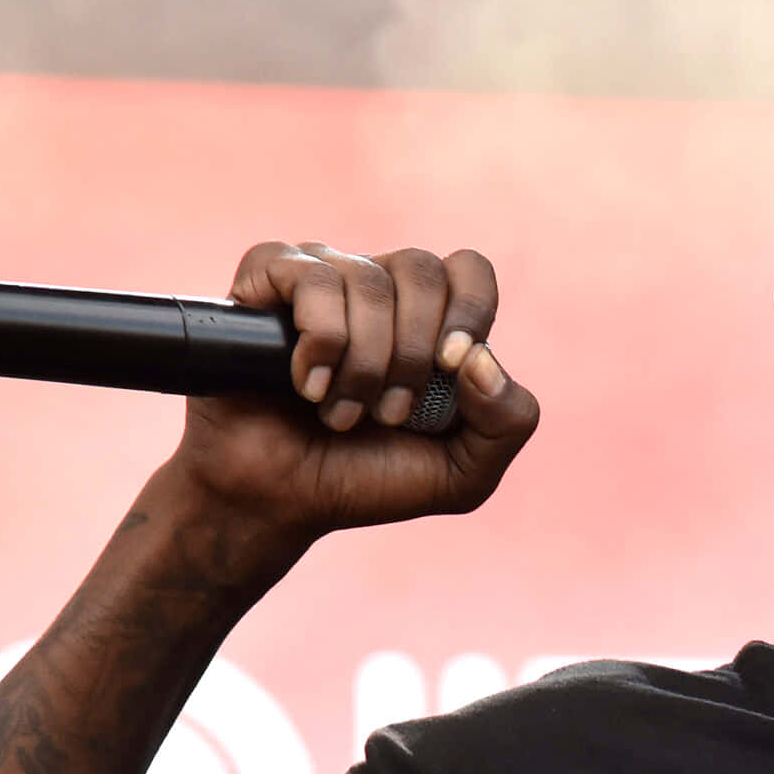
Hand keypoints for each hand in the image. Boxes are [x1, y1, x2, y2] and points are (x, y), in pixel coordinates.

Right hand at [160, 240, 540, 549]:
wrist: (277, 502)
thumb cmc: (364, 481)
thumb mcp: (463, 474)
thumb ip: (508, 422)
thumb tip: (482, 357)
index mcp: (429, 319)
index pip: (470, 271)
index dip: (469, 311)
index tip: (449, 367)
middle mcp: (377, 287)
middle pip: (422, 270)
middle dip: (413, 355)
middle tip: (389, 412)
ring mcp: (321, 277)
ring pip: (369, 281)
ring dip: (364, 366)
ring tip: (342, 414)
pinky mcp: (265, 279)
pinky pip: (313, 279)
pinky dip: (321, 342)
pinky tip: (308, 384)